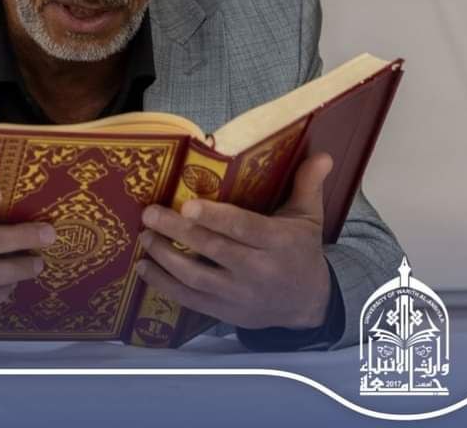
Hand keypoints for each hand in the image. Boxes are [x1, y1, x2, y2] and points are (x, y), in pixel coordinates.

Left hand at [135, 152, 333, 329]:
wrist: (309, 304)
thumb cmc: (301, 252)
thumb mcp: (309, 218)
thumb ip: (308, 185)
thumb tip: (322, 154)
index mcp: (278, 243)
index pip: (243, 228)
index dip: (215, 217)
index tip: (188, 204)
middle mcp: (258, 271)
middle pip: (213, 249)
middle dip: (177, 230)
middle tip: (149, 214)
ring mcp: (239, 295)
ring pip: (196, 277)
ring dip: (165, 257)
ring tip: (144, 237)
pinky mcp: (225, 313)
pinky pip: (190, 301)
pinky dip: (164, 286)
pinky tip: (144, 268)